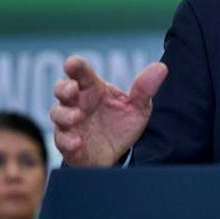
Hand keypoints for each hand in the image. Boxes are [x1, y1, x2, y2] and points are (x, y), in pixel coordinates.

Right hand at [50, 55, 167, 165]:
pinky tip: (77, 142)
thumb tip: (161, 67)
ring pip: (57, 114)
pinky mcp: (68, 143)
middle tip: (72, 90)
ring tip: (77, 117)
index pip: (81, 72)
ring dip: (64, 115)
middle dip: (63, 87)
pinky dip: (68, 140)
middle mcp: (78, 102)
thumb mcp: (138, 108)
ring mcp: (70, 123)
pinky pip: (62, 140)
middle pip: (62, 89)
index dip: (75, 66)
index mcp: (93, 89)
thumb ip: (145, 89)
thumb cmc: (121, 124)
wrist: (116, 155)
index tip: (72, 63)